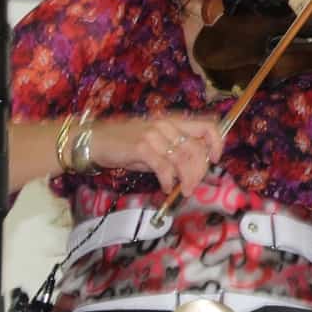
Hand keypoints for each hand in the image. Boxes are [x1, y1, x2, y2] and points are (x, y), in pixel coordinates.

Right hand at [84, 114, 225, 194]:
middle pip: (197, 149)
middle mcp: (166, 125)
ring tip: (183, 190)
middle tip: (193, 185)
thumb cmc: (124, 143)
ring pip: (183, 160)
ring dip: (187, 179)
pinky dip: (169, 181)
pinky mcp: (142, 148)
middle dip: (199, 171)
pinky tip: (166, 188)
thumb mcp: (154, 143)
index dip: (217, 142)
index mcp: (173, 121)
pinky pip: (164, 168)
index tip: (216, 159)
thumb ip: (173, 151)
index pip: (207, 125)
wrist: (94, 141)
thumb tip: (193, 169)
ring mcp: (154, 135)